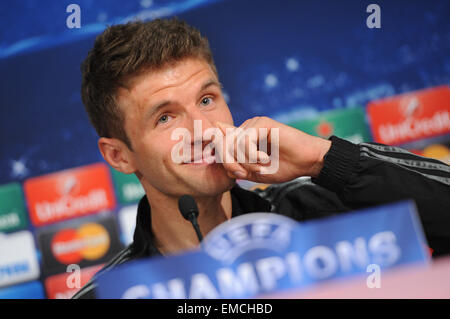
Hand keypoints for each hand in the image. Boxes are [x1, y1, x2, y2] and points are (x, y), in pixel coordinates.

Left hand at [215, 116, 330, 183]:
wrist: (306, 162)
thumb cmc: (283, 167)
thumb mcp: (253, 172)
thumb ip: (235, 165)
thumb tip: (220, 161)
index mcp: (242, 138)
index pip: (220, 144)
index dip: (222, 160)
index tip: (236, 173)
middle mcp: (246, 128)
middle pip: (223, 145)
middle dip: (231, 164)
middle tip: (244, 175)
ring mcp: (253, 124)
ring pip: (233, 144)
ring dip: (245, 162)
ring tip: (260, 168)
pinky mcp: (262, 123)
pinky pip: (245, 141)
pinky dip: (252, 155)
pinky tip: (265, 159)